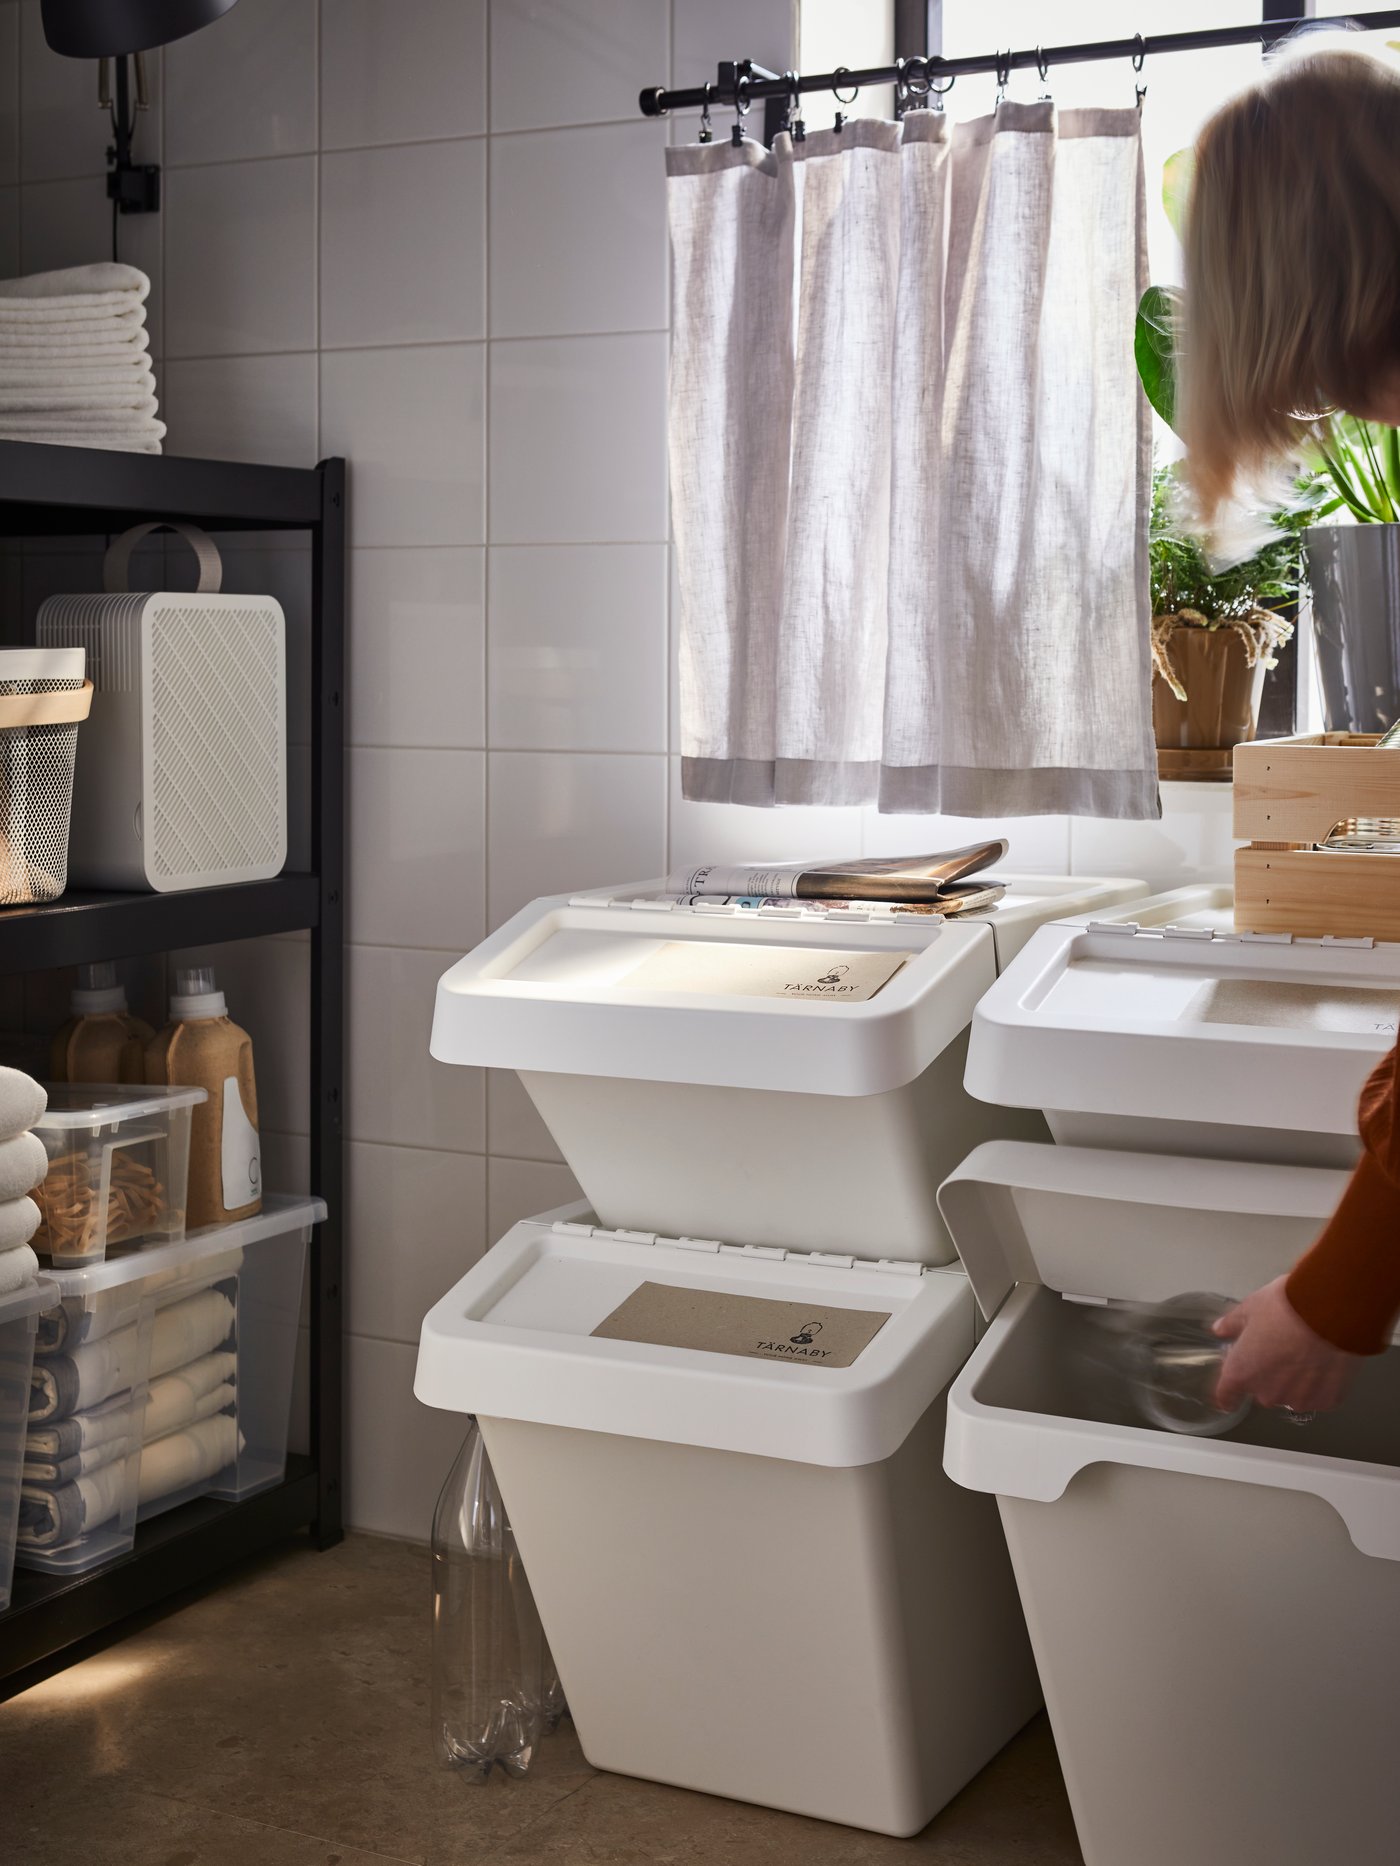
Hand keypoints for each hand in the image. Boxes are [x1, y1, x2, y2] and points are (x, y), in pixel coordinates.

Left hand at [1212, 1277, 1359, 1414]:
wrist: (1331, 1312)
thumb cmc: (1285, 1308)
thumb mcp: (1251, 1307)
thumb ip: (1232, 1324)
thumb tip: (1220, 1330)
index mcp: (1241, 1373)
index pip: (1226, 1397)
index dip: (1229, 1394)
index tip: (1233, 1390)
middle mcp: (1267, 1394)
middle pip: (1262, 1392)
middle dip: (1268, 1375)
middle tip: (1280, 1350)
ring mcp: (1299, 1400)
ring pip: (1292, 1395)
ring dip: (1296, 1381)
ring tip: (1307, 1354)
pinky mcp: (1327, 1401)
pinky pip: (1319, 1396)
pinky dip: (1321, 1384)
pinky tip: (1325, 1362)